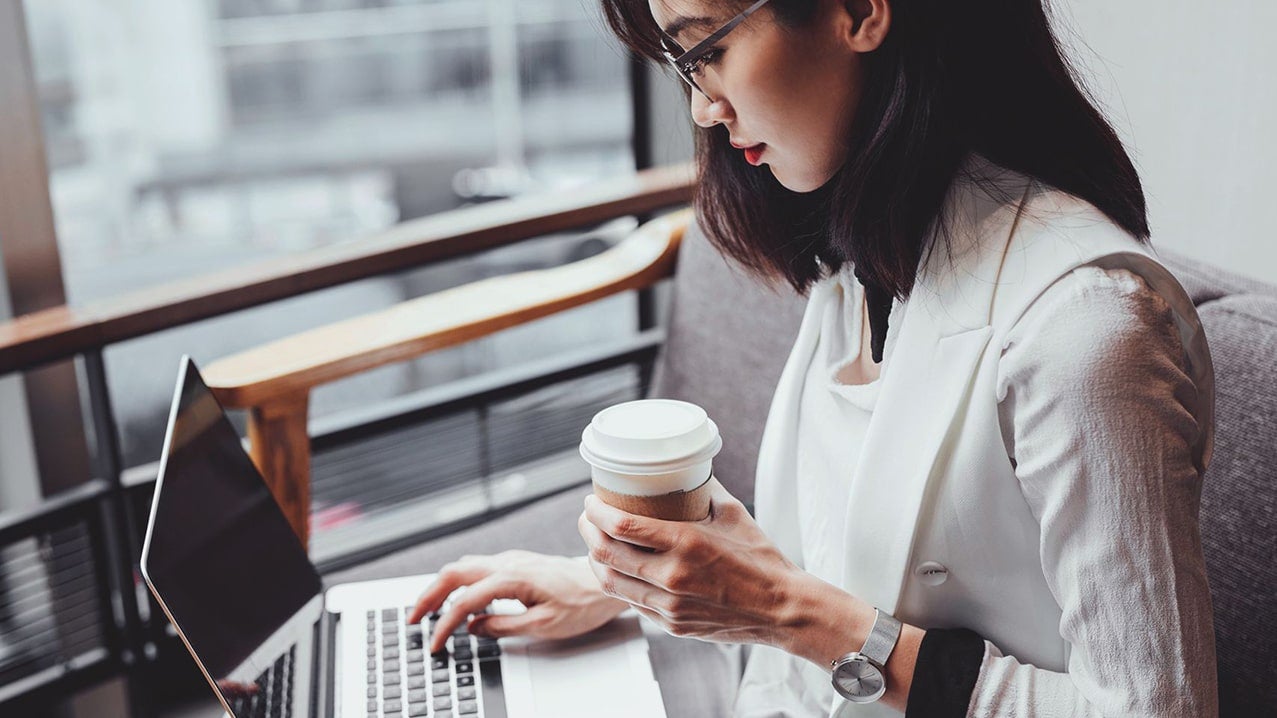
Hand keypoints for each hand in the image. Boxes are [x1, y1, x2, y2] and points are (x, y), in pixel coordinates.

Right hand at [408, 550, 628, 652]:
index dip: (445, 624)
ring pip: (463, 567)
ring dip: (441, 586)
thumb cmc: (581, 604)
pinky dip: (459, 582)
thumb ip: (504, 626)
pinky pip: (478, 567)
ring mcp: (511, 560)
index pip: (465, 601)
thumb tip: (474, 627)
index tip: (436, 643)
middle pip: (454, 573)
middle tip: (413, 618)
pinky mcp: (516, 563)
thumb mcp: (544, 625)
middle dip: (428, 596)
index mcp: (511, 578)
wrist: (603, 583)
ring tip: (428, 608)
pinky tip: (457, 597)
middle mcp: (507, 563)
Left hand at [577, 478, 807, 647]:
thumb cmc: (760, 558)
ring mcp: (670, 606)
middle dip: (587, 531)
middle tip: (587, 517)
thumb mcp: (732, 513)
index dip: (597, 511)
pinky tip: (619, 569)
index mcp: (686, 544)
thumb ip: (704, 489)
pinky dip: (619, 582)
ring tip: (594, 542)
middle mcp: (673, 577)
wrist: (781, 608)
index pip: (622, 526)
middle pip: (606, 554)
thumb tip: (683, 468)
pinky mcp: (671, 625)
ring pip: (611, 583)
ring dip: (594, 560)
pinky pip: (632, 602)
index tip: (591, 500)